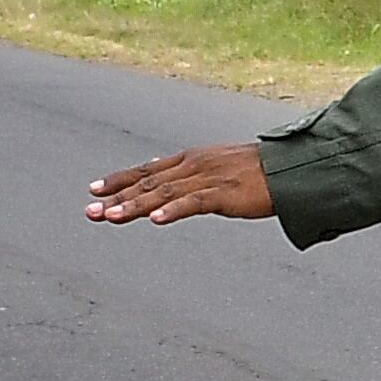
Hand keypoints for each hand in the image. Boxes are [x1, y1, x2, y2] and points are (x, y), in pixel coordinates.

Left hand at [84, 142, 274, 223]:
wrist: (290, 169)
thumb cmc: (257, 172)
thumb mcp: (217, 168)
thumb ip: (191, 176)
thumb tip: (167, 181)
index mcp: (191, 159)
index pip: (147, 170)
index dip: (119, 179)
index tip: (94, 190)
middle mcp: (194, 166)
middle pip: (148, 182)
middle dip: (117, 196)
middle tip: (91, 211)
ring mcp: (208, 178)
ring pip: (164, 193)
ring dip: (136, 206)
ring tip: (112, 216)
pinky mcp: (225, 193)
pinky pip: (194, 202)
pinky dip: (174, 210)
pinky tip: (157, 220)